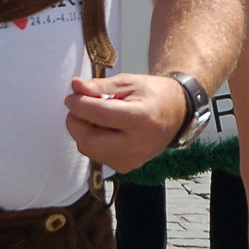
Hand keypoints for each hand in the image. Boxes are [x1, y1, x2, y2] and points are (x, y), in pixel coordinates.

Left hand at [64, 72, 187, 172]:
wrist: (176, 114)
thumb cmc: (153, 94)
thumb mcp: (129, 82)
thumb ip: (101, 86)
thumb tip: (76, 87)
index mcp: (142, 118)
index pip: (100, 115)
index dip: (79, 104)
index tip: (71, 96)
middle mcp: (137, 144)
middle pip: (89, 141)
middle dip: (75, 122)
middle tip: (77, 107)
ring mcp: (132, 160)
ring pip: (89, 150)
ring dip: (83, 132)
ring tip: (94, 116)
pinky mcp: (126, 167)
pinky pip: (97, 156)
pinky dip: (93, 141)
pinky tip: (104, 129)